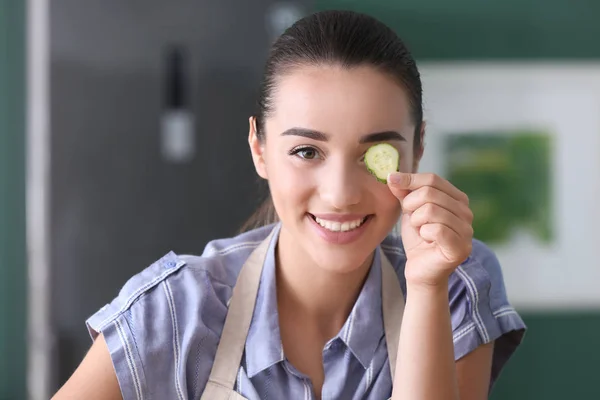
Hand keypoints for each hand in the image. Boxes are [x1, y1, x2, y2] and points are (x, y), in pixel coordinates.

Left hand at [387, 172, 473, 287]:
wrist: (419, 269)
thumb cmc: (418, 239)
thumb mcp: (409, 211)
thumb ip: (404, 192)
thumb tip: (393, 175)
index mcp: (457, 199)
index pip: (433, 179)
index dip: (410, 179)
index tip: (391, 180)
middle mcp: (467, 212)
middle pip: (430, 193)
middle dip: (411, 205)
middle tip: (411, 220)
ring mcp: (467, 230)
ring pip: (431, 210)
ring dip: (416, 222)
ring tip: (420, 231)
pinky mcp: (461, 247)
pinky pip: (436, 229)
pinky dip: (424, 234)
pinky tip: (427, 241)